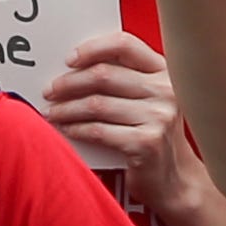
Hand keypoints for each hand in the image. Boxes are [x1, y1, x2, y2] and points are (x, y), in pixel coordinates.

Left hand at [41, 25, 202, 211]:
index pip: (125, 45)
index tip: (69, 59)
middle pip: (105, 75)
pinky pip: (98, 131)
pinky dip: (77, 129)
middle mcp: (165, 90)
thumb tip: (73, 69)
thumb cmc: (153, 137)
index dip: (93, 49)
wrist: (175, 181)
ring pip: (97, 104)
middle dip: (70, 82)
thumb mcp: (148, 101)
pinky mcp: (146, 143)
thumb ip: (124, 81)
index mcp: (165, 72)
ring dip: (67, 109)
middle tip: (50, 90)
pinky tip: (66, 129)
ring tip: (52, 112)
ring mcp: (158, 117)